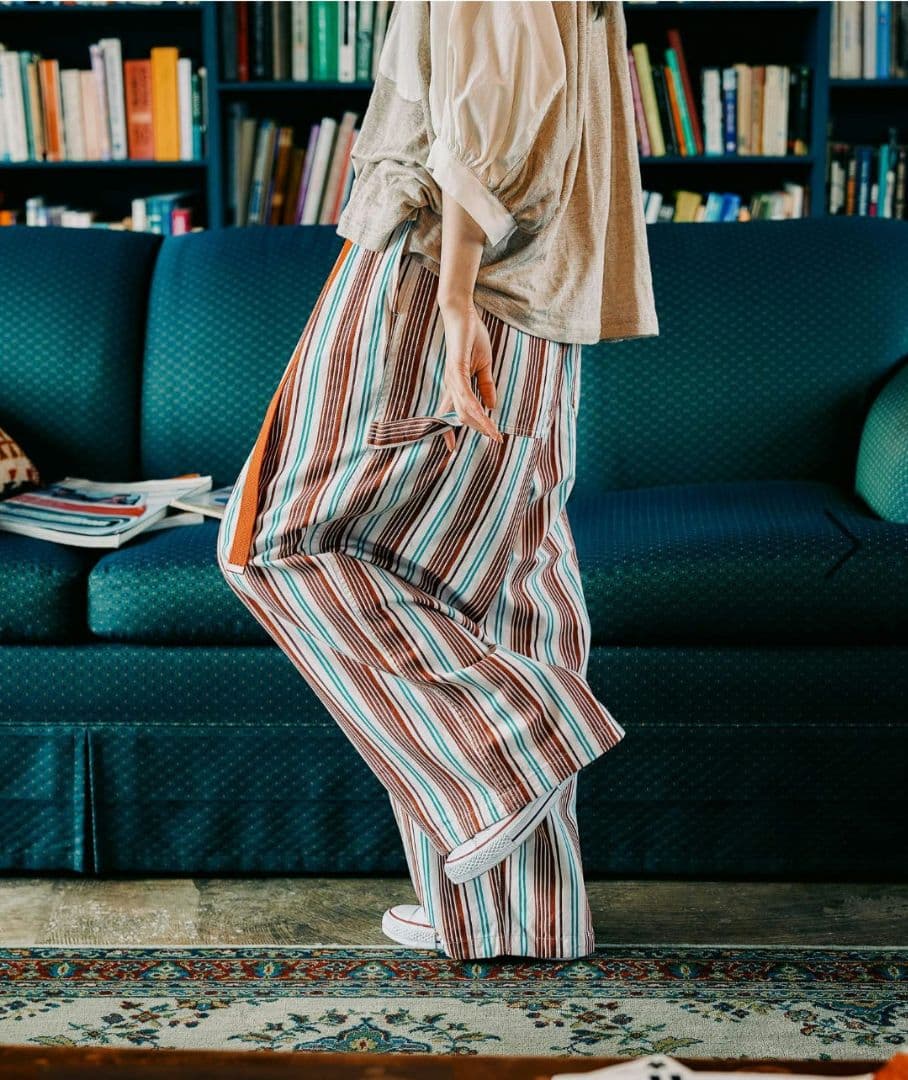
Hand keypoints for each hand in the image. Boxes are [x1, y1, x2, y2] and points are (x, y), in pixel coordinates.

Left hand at [437, 298, 501, 452]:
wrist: (463, 314)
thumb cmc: (471, 336)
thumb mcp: (484, 365)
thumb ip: (486, 386)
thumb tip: (491, 406)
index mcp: (455, 385)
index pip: (452, 413)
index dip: (451, 431)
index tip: (453, 449)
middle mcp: (451, 384)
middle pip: (459, 416)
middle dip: (476, 430)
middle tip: (493, 440)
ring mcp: (453, 377)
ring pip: (464, 409)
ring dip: (480, 423)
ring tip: (494, 433)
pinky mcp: (457, 369)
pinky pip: (466, 394)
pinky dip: (476, 408)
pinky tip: (485, 416)